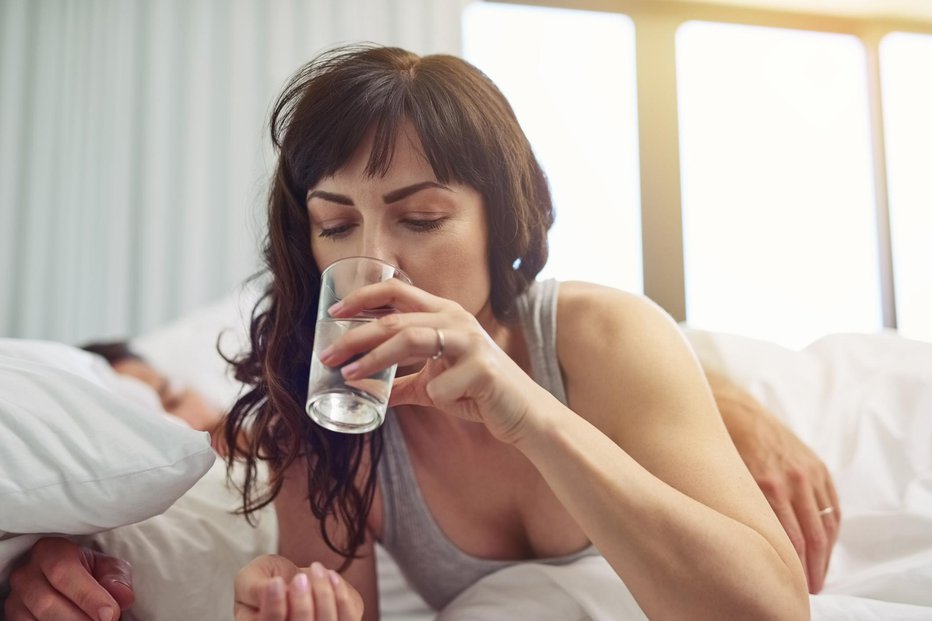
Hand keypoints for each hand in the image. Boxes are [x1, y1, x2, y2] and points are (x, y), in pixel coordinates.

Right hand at [5, 536, 133, 620]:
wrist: (69, 582)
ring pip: (39, 619)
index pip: (63, 572)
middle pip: (48, 602)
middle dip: (80, 618)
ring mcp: (16, 598)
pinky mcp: (13, 618)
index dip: (87, 595)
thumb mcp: (108, 567)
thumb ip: (116, 578)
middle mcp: (26, 573)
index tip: (109, 614)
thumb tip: (122, 596)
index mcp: (50, 550)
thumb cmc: (91, 572)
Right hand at [235, 555, 362, 620]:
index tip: (276, 582)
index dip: (274, 607)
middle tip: (300, 578)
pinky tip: (331, 576)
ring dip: (323, 596)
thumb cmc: (265, 580)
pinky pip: (348, 619)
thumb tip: (273, 589)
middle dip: (302, 605)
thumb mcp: (250, 579)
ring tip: (315, 569)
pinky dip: (342, 596)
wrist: (291, 578)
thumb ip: (256, 588)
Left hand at [323, 280, 543, 443]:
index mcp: (444, 313)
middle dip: (355, 336)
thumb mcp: (433, 384)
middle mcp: (456, 319)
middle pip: (395, 318)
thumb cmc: (477, 392)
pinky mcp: (482, 369)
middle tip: (327, 355)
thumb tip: (368, 390)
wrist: (522, 412)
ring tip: (350, 375)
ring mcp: (470, 342)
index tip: (333, 313)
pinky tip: (444, 401)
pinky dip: (434, 396)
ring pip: (411, 340)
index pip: (397, 291)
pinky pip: (440, 386)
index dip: (362, 297)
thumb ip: (403, 383)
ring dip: (376, 359)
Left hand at [709, 374, 840, 592]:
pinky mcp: (817, 466)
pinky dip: (832, 530)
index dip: (794, 567)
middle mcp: (793, 479)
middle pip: (812, 537)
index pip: (790, 540)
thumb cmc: (723, 447)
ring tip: (818, 576)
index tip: (790, 584)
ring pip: (826, 524)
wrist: (735, 410)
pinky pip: (832, 506)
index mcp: (768, 485)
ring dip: (825, 554)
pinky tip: (826, 547)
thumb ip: (740, 509)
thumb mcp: (725, 478)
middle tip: (808, 590)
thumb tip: (744, 544)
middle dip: (812, 569)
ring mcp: (809, 472)